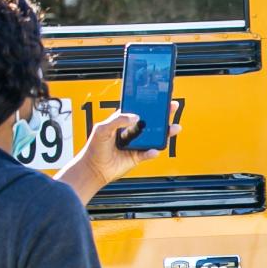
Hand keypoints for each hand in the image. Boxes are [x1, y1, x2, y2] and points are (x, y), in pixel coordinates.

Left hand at [56, 103, 180, 205]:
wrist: (93, 168)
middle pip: (151, 122)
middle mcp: (132, 132)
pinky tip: (154, 150)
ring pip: (154, 137)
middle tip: (172, 107)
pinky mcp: (137, 157)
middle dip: (163, 115)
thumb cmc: (94, 147)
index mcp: (123, 121)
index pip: (139, 110)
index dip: (149, 105)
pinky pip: (148, 153)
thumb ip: (118, 120)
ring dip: (164, 133)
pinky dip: (152, 152)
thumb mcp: (102, 128)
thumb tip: (135, 117)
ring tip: (173, 128)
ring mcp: (136, 144)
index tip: (159, 99)